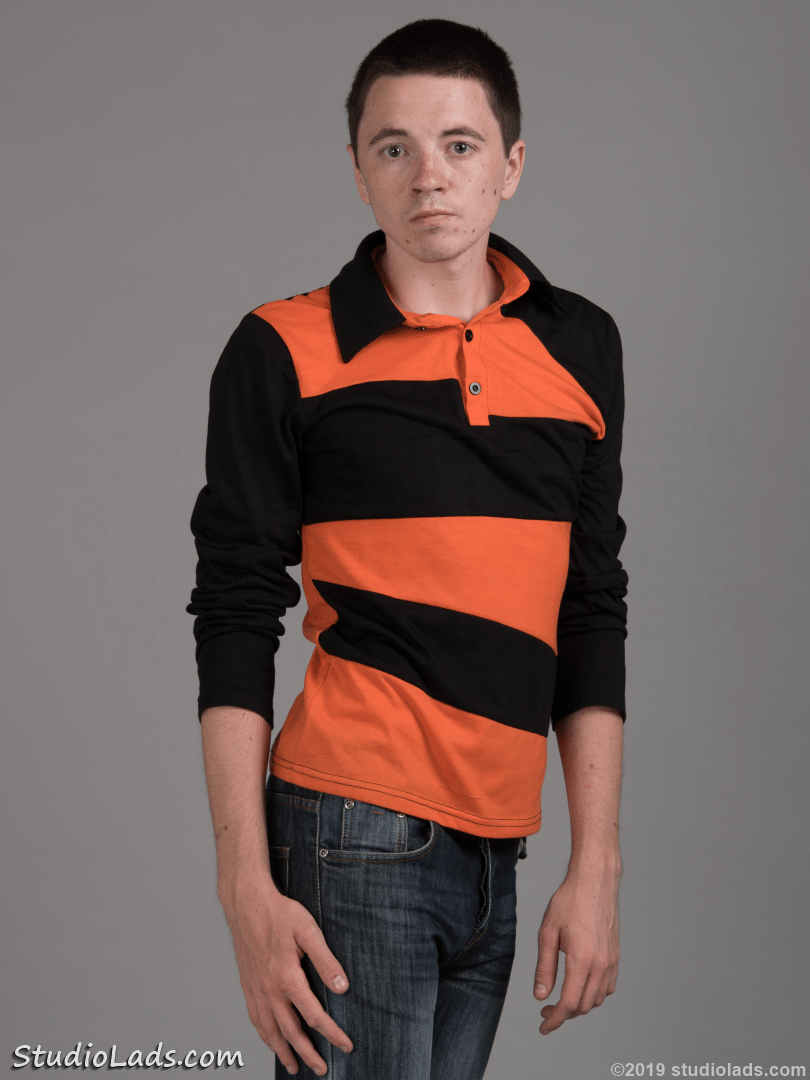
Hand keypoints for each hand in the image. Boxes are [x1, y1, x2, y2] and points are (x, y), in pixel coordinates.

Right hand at [222, 872, 352, 1075]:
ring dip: (283, 1051)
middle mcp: (269, 990)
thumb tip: (342, 987)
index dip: (332, 1034)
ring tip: (295, 1067)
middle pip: (291, 1032)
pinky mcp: (247, 985)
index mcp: (287, 978)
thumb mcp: (308, 930)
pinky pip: (255, 1019)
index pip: (314, 1016)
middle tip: (322, 1070)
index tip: (346, 1046)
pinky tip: (271, 1040)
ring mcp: (256, 989)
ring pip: (270, 1031)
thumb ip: (326, 960)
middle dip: (308, 1053)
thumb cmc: (279, 913)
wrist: (246, 903)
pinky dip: (265, 1036)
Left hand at [532, 866, 619, 1033]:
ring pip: (597, 999)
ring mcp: (611, 961)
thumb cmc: (568, 902)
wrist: (595, 880)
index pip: (569, 1004)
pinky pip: (608, 987)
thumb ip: (544, 967)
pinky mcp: (616, 955)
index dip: (555, 1020)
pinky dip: (594, 995)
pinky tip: (580, 987)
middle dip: (564, 1014)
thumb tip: (541, 996)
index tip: (543, 1027)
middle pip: (584, 1006)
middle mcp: (601, 965)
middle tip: (546, 1010)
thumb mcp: (547, 933)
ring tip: (561, 1000)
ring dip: (579, 1006)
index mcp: (582, 960)